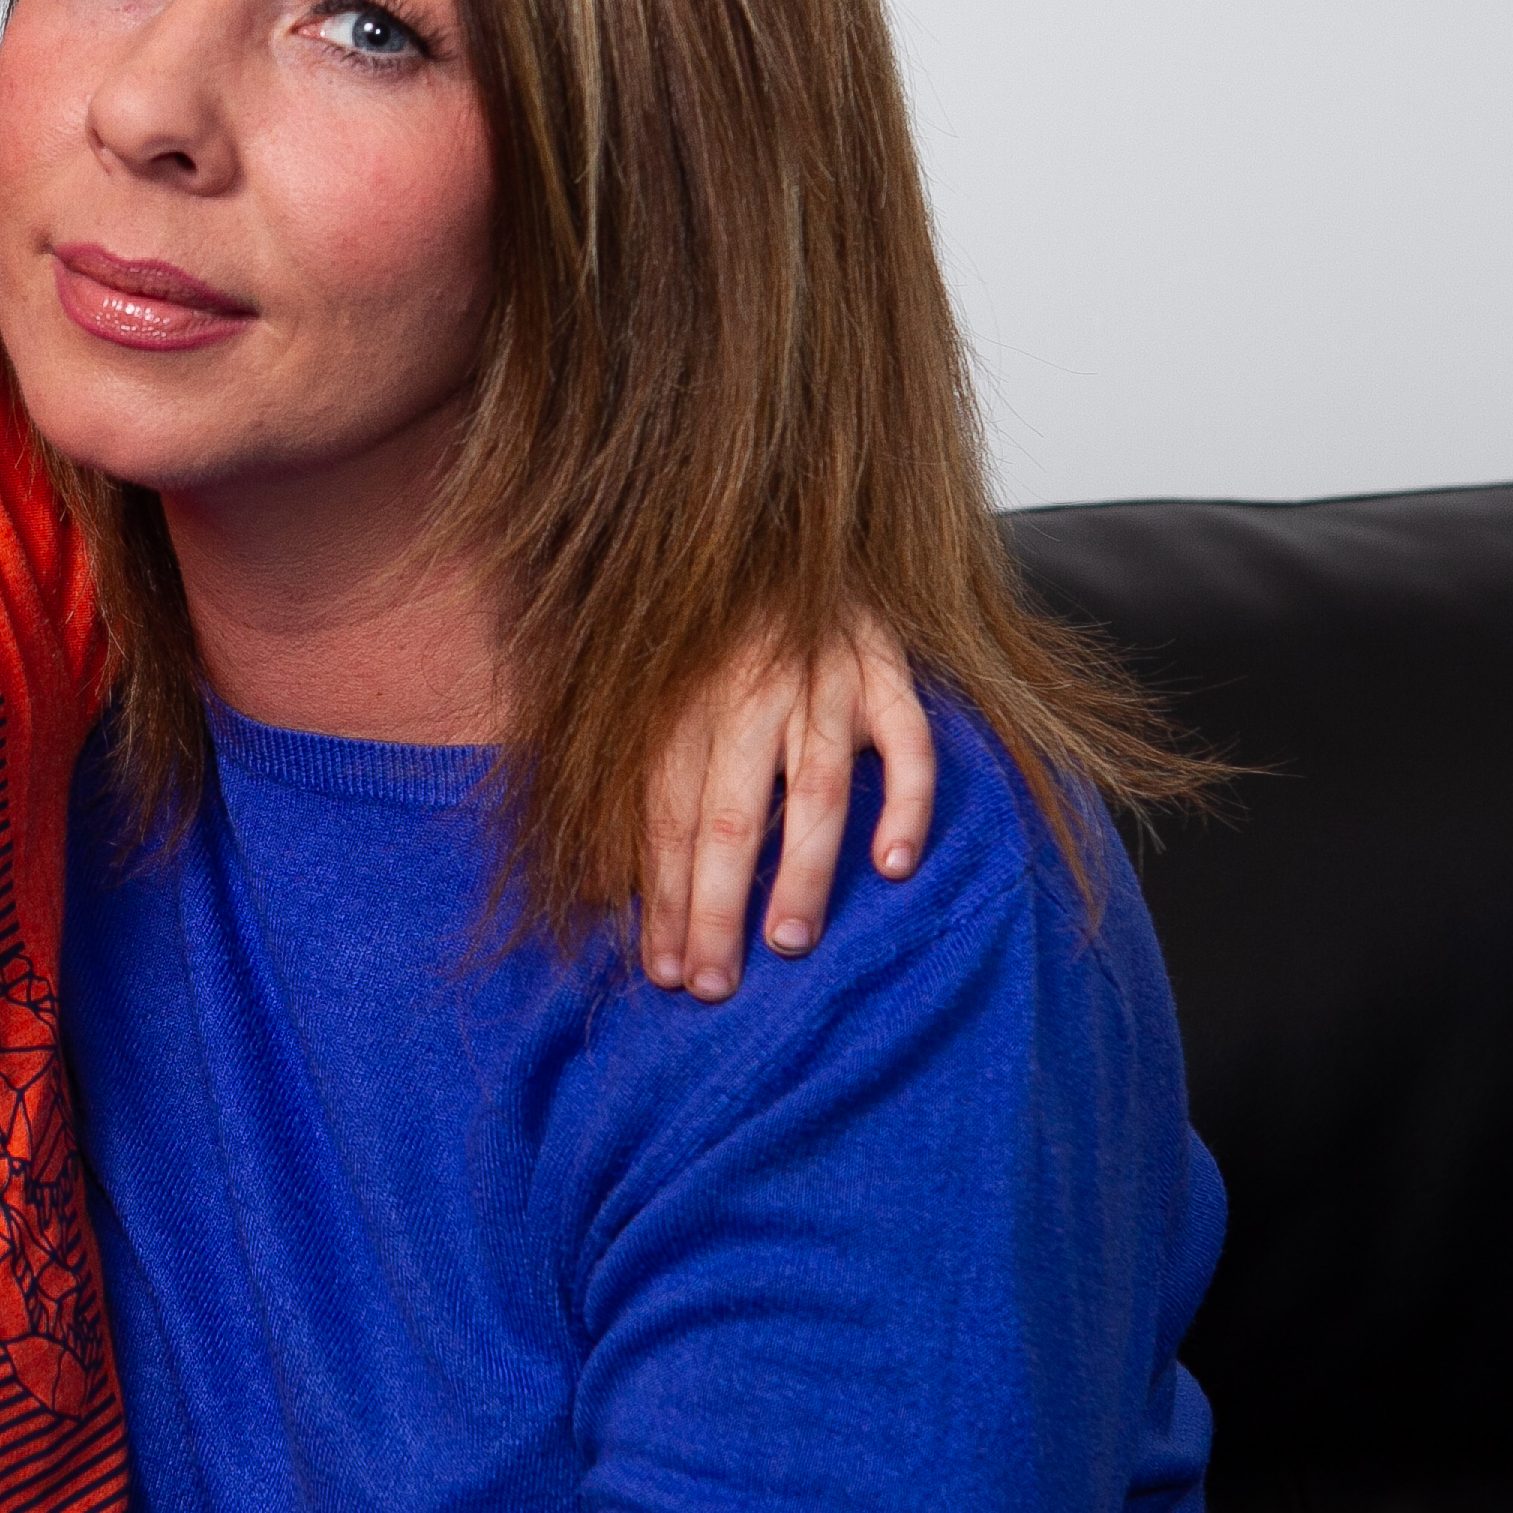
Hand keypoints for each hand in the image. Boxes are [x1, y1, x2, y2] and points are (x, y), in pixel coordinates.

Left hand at [641, 613, 935, 996]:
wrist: (784, 528)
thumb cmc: (713, 637)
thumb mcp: (656, 692)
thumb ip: (638, 781)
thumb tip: (605, 887)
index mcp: (683, 707)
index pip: (667, 818)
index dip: (662, 897)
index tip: (663, 970)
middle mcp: (749, 696)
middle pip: (729, 815)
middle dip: (717, 906)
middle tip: (713, 984)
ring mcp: (823, 683)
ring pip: (812, 787)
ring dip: (802, 868)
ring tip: (788, 942)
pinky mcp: (887, 671)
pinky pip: (907, 740)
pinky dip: (905, 800)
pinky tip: (896, 863)